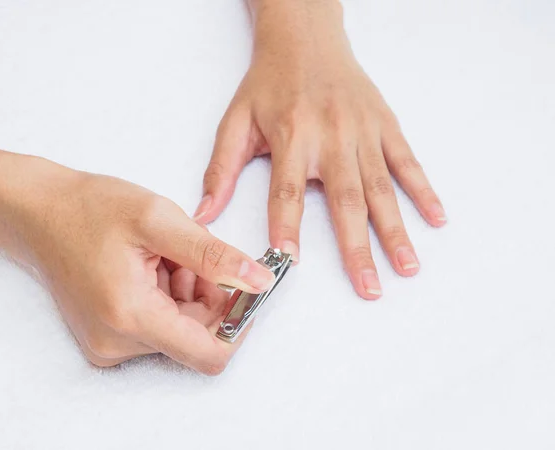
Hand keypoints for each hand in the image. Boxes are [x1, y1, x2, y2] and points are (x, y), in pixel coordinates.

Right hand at [0, 139, 274, 373]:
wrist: (39, 212)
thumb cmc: (90, 208)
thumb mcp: (159, 219)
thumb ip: (214, 255)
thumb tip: (259, 282)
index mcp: (131, 315)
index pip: (210, 353)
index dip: (238, 323)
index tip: (242, 289)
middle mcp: (118, 343)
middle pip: (197, 336)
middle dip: (209, 296)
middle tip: (190, 255)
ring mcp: (109, 345)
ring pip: (181, 329)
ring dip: (188, 292)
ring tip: (164, 255)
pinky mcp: (108, 338)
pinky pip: (159, 327)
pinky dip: (170, 297)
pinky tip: (153, 266)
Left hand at [195, 1, 445, 299]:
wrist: (305, 39)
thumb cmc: (269, 83)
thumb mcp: (236, 121)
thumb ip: (220, 169)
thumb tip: (203, 213)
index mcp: (290, 136)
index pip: (286, 192)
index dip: (287, 228)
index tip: (289, 263)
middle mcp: (330, 135)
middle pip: (344, 200)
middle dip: (357, 248)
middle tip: (370, 288)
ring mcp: (362, 130)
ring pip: (381, 187)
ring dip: (396, 230)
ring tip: (407, 267)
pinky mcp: (384, 123)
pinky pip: (406, 160)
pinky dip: (423, 190)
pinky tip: (436, 218)